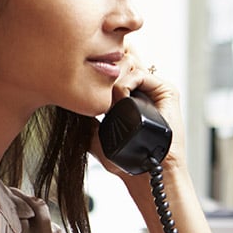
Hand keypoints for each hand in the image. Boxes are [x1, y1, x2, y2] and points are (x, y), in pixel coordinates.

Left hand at [90, 47, 186, 177]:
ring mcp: (154, 89)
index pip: (114, 67)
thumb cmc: (126, 161)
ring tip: (107, 96)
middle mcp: (143, 89)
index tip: (82, 70)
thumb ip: (85, 120)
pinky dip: (126, 82)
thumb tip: (65, 103)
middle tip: (94, 80)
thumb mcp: (96, 137)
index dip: (99, 64)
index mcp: (129, 96)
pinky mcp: (167, 91)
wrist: (147, 173)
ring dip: (114, 76)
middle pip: (122, 59)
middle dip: (105, 66)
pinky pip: (142, 74)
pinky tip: (120, 97)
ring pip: (130, 64)